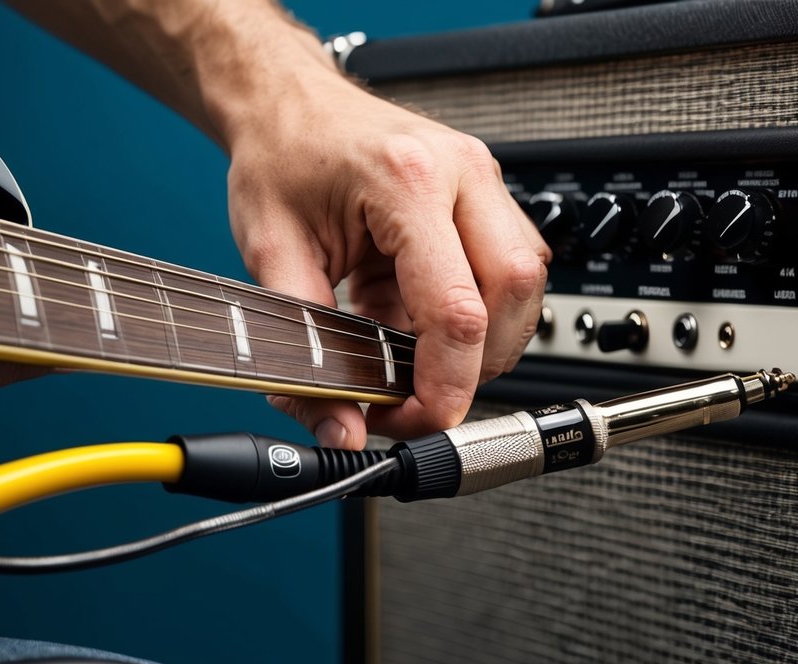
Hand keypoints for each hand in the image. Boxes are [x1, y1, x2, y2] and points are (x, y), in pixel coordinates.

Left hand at [0, 0, 549, 448]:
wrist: (288, 103)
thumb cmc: (282, 157)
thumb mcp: (272, 255)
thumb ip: (307, 350)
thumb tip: (340, 426)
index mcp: (407, 181)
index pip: (457, 307)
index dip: (448, 382)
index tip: (420, 418)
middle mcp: (461, 174)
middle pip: (516, 294)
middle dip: (480, 363)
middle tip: (425, 395)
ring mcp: (482, 180)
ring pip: (525, 284)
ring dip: (483, 338)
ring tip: (415, 350)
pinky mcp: (485, 196)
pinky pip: (507, 269)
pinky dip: (474, 311)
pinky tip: (419, 316)